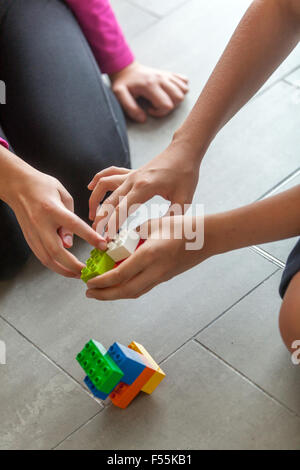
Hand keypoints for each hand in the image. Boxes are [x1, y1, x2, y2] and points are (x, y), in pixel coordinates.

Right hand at [8, 169, 106, 276]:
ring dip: (63, 270)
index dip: (89, 237)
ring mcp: (33, 233)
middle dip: (73, 265)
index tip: (102, 245)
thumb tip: (70, 243)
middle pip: (57, 250)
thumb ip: (70, 219)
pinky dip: (54, 266)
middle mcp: (41, 223)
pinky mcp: (29, 238)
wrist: (17, 185)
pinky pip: (41, 257)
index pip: (74, 225)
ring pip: (47, 259)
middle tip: (87, 271)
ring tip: (78, 275)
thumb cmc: (43, 186)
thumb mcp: (63, 195)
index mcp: (52, 209)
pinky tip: (64, 269)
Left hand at [86, 215, 210, 299]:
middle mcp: (155, 270)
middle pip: (126, 291)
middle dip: (105, 295)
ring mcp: (162, 276)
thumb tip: (119, 243)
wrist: (209, 237)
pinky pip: (143, 287)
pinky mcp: (166, 277)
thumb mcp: (153, 224)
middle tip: (90, 293)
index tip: (89, 282)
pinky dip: (128, 289)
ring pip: (135, 292)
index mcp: (150, 254)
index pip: (120, 274)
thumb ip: (134, 234)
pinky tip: (121, 284)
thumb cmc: (183, 227)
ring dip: (116, 295)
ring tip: (101, 292)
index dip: (102, 281)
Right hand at [88, 142, 199, 236]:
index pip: (122, 209)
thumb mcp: (184, 199)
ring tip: (92, 216)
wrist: (184, 151)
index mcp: (144, 187)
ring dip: (95, 200)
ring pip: (104, 185)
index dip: (112, 225)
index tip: (107, 238)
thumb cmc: (186, 173)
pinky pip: (109, 174)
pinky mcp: (131, 172)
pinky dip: (98, 180)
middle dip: (101, 219)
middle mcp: (133, 180)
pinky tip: (90, 187)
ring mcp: (131, 175)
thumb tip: (163, 233)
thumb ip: (172, 217)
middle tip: (96, 235)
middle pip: (110, 201)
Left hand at [109, 62, 188, 122]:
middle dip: (170, 106)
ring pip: (184, 90)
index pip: (167, 105)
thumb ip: (130, 108)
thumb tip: (144, 119)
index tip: (149, 108)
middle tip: (156, 104)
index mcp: (150, 85)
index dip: (159, 112)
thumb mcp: (119, 95)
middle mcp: (161, 79)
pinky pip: (184, 81)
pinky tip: (169, 91)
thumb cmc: (123, 83)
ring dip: (175, 98)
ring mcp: (167, 75)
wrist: (126, 68)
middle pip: (179, 98)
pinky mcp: (170, 74)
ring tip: (162, 98)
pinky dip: (180, 88)